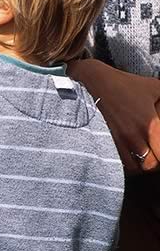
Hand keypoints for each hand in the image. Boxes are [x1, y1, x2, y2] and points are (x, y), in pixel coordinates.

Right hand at [68, 59, 159, 173]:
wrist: (95, 83)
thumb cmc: (126, 84)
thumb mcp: (154, 87)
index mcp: (150, 124)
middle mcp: (134, 136)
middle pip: (150, 165)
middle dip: (155, 164)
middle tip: (156, 156)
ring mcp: (118, 140)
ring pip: (133, 167)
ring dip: (141, 166)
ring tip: (145, 159)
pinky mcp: (107, 140)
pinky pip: (118, 161)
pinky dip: (127, 163)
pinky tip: (131, 156)